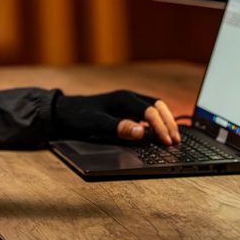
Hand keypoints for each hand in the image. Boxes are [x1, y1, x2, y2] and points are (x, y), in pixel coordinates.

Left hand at [52, 90, 181, 145]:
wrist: (62, 112)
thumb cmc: (78, 118)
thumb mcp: (96, 124)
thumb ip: (118, 127)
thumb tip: (141, 132)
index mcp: (123, 98)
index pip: (150, 111)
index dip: (161, 127)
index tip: (168, 142)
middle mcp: (127, 97)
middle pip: (157, 106)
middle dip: (169, 123)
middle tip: (176, 141)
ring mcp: (126, 102)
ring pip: (154, 107)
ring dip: (165, 121)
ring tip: (172, 137)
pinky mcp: (124, 108)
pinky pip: (147, 112)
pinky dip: (157, 121)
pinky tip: (158, 132)